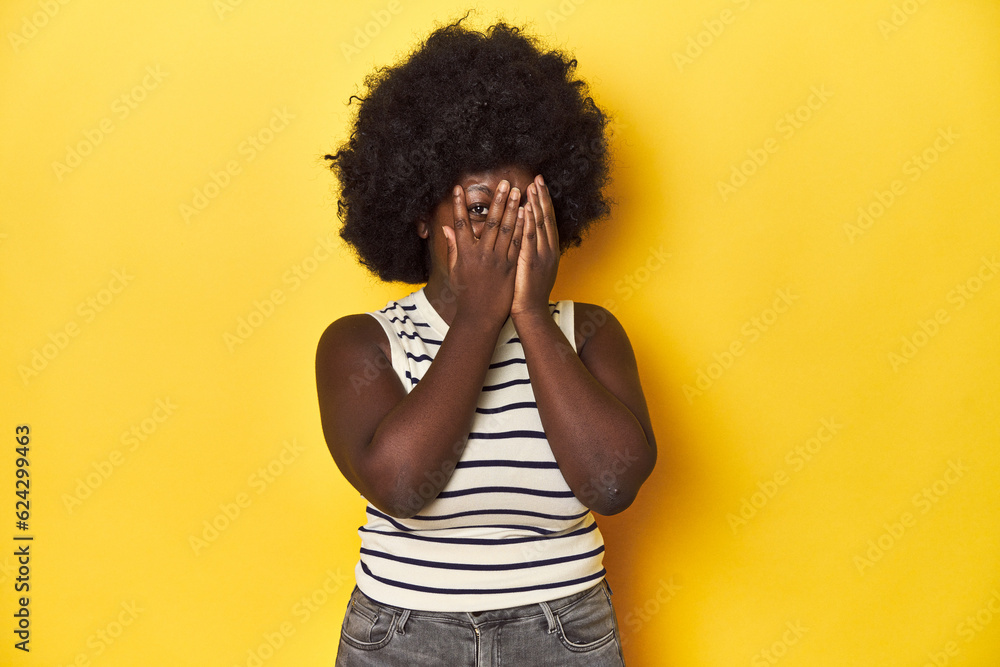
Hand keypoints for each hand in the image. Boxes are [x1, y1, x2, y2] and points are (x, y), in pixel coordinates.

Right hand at [441, 180, 523, 325]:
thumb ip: (453, 247)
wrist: (481, 315)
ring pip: (507, 230)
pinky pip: (518, 244)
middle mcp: (482, 255)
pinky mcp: (511, 267)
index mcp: (465, 254)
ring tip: (518, 192)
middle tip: (505, 184)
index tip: (458, 189)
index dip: (458, 206)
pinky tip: (526, 214)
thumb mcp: (455, 270)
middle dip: (498, 201)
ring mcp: (498, 261)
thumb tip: (447, 228)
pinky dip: (522, 228)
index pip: (460, 224)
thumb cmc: (466, 292)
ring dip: (513, 209)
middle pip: (490, 222)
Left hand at [511, 174, 558, 317]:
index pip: (548, 222)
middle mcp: (548, 250)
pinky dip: (529, 222)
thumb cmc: (526, 294)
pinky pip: (530, 238)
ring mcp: (541, 255)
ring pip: (540, 225)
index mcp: (549, 251)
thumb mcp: (532, 269)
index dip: (544, 203)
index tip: (539, 187)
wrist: (530, 312)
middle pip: (547, 219)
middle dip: (542, 198)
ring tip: (532, 186)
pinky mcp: (531, 261)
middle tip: (538, 179)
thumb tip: (526, 240)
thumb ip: (529, 252)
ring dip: (536, 204)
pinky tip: (526, 208)